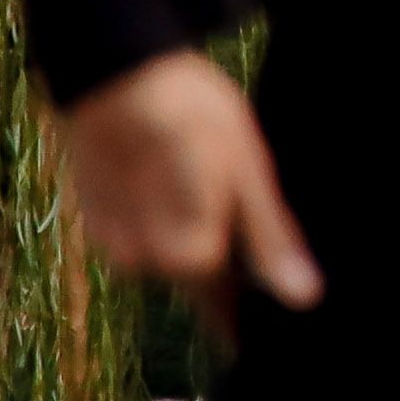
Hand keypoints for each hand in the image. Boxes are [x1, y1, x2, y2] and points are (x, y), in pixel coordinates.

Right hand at [52, 52, 316, 322]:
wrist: (117, 71)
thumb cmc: (195, 116)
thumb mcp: (248, 173)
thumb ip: (271, 241)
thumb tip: (303, 300)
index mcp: (187, 258)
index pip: (222, 308)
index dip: (245, 316)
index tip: (262, 329)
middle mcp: (142, 263)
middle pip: (195, 276)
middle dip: (221, 263)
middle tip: (244, 217)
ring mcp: (113, 240)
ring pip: (166, 253)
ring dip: (187, 234)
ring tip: (209, 187)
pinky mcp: (96, 214)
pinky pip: (139, 231)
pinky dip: (159, 214)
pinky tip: (174, 180)